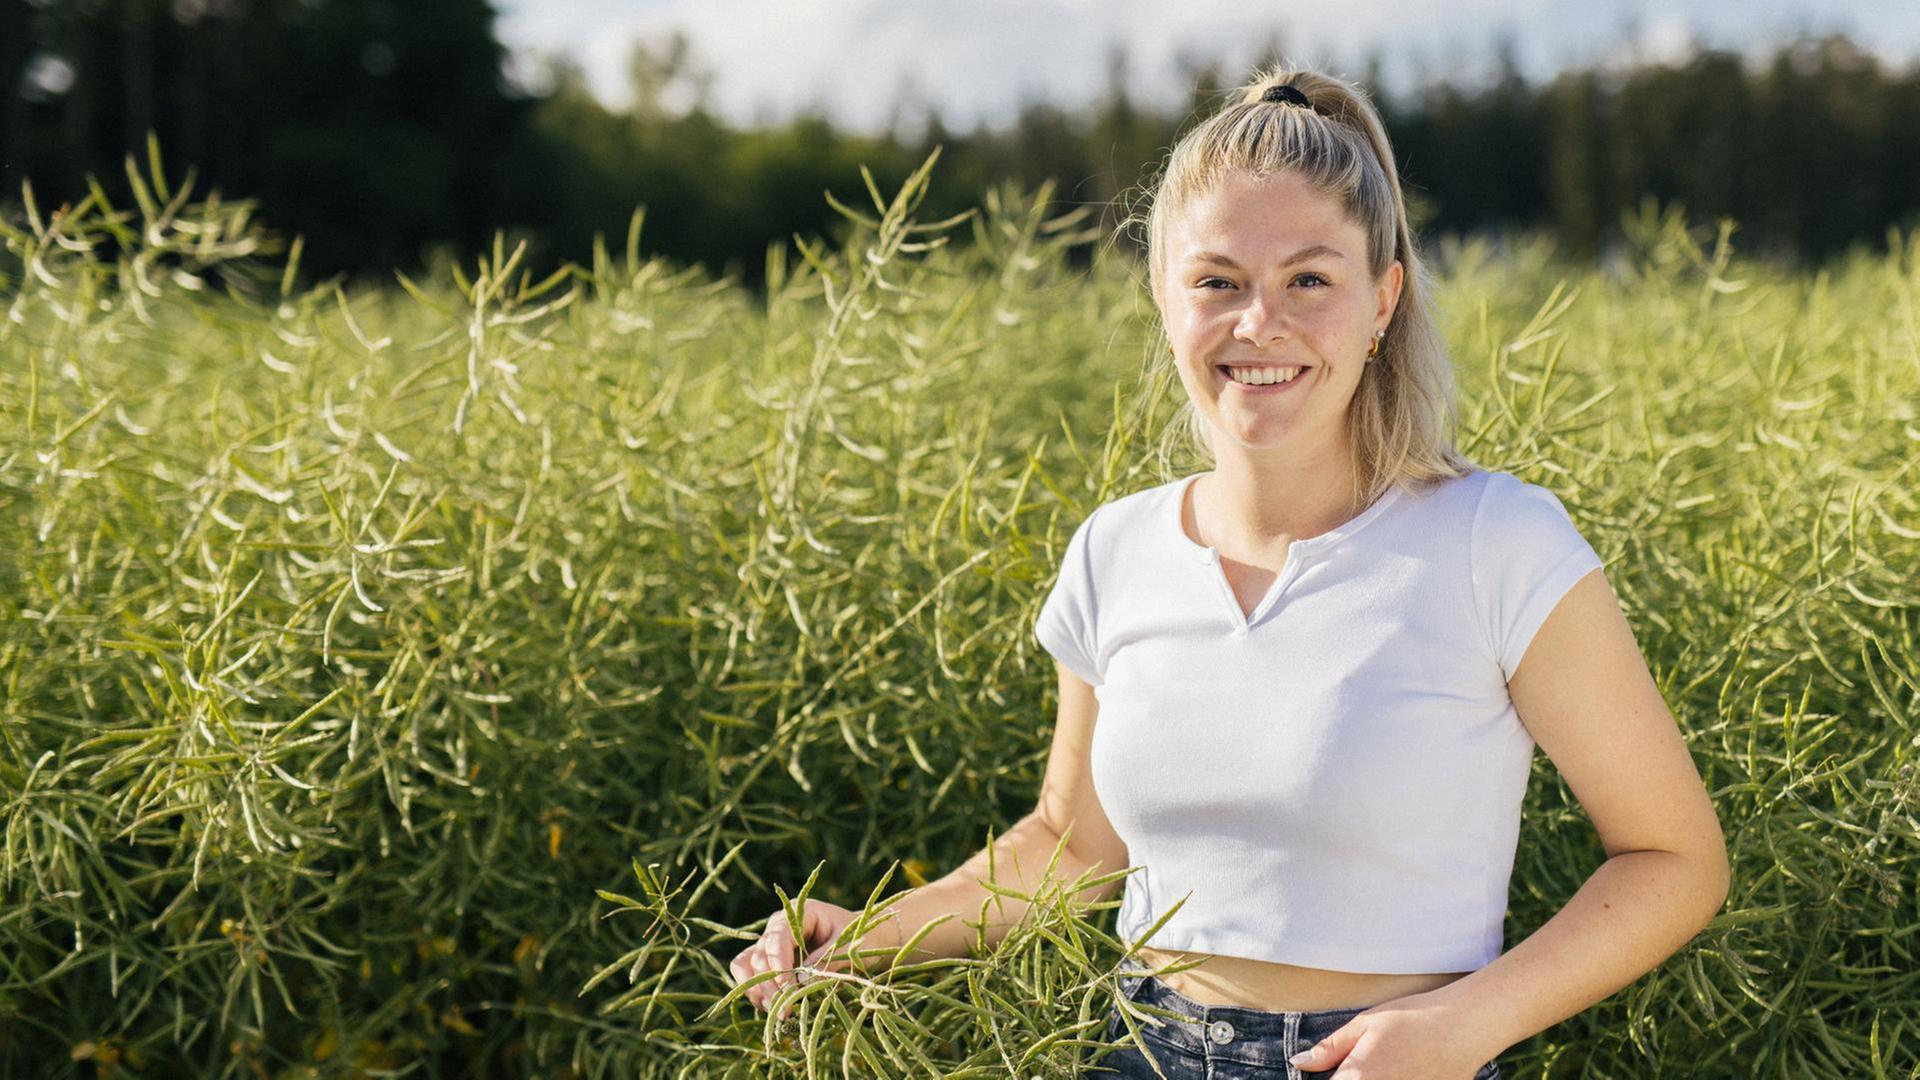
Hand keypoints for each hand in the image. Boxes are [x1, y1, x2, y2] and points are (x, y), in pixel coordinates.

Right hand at [727, 899, 858, 1019]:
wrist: (864, 940)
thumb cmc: (860, 937)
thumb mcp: (849, 946)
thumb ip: (827, 961)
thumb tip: (800, 980)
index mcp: (799, 913)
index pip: (777, 937)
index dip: (778, 964)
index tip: (789, 988)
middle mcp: (779, 926)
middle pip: (759, 954)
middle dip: (768, 984)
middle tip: (784, 1010)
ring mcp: (771, 944)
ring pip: (747, 965)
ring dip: (757, 990)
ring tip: (777, 1012)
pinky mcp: (770, 962)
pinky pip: (751, 976)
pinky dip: (758, 993)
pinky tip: (774, 1009)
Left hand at [1285, 988, 1494, 1078]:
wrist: (1464, 1027)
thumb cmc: (1413, 1019)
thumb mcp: (1365, 1024)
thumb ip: (1329, 1049)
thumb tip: (1299, 1062)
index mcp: (1358, 1078)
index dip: (1326, 1077)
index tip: (1330, 1069)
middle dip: (1349, 1077)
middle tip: (1367, 1062)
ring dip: (1374, 1079)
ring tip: (1391, 1063)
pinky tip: (1406, 1070)